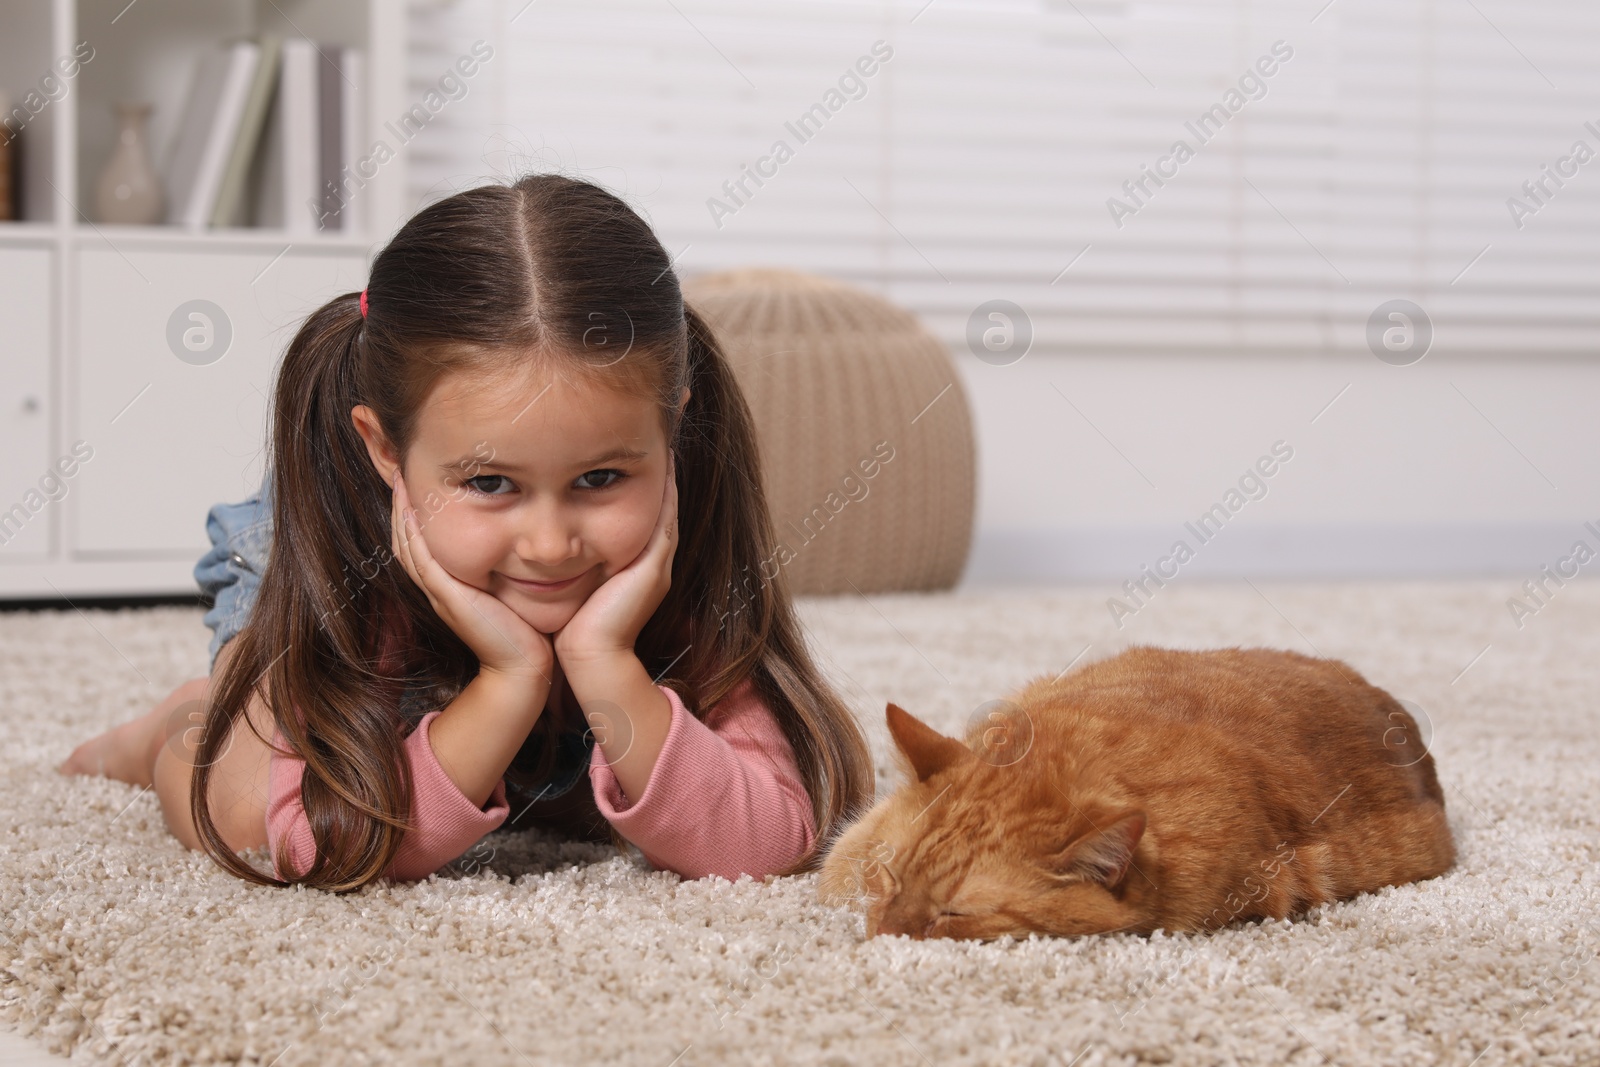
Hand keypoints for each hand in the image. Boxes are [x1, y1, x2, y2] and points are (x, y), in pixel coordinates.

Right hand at [391, 469, 554, 687]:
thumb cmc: (526, 627)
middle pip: (406, 538)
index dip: (413, 509)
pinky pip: (422, 560)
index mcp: (449, 583)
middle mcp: (438, 587)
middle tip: (399, 468)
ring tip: (399, 477)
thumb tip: (519, 535)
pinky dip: (413, 534)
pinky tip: (411, 509)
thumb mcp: (509, 586)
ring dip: (401, 511)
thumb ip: (505, 562)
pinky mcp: (449, 597)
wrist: (524, 666)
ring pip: (408, 545)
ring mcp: (440, 593)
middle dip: (401, 503)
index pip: (421, 539)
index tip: (415, 477)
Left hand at [554, 449, 678, 666]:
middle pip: (658, 505)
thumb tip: (536, 541)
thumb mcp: (568, 586)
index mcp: (630, 566)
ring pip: (665, 508)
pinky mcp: (653, 568)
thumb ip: (564, 563)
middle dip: (657, 470)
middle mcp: (649, 562)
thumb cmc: (568, 628)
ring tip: (664, 438)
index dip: (636, 482)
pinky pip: (665, 521)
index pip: (636, 514)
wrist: (587, 659)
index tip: (626, 450)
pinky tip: (662, 464)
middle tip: (658, 434)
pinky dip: (665, 492)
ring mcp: (655, 565)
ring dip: (665, 473)